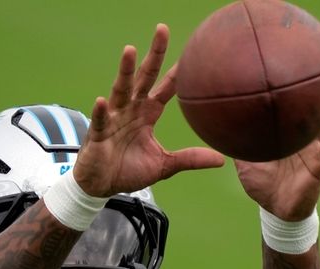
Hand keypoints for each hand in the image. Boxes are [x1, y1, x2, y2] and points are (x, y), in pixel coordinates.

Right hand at [73, 24, 224, 196]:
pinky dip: (100, 111)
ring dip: (124, 71)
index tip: (192, 56)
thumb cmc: (129, 171)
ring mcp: (112, 119)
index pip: (165, 89)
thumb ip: (190, 158)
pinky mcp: (98, 134)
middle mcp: (130, 110)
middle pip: (143, 77)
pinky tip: (101, 101)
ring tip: (130, 50)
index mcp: (147, 114)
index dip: (178, 74)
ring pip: (120, 91)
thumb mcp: (165, 165)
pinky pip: (100, 120)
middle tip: (163, 31)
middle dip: (153, 55)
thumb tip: (221, 159)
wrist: (102, 186)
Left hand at [235, 77, 319, 220]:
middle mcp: (302, 138)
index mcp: (285, 135)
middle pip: (313, 107)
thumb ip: (236, 147)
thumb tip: (219, 130)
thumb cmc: (263, 186)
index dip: (291, 92)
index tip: (294, 67)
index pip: (289, 109)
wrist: (276, 210)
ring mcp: (313, 150)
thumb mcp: (244, 164)